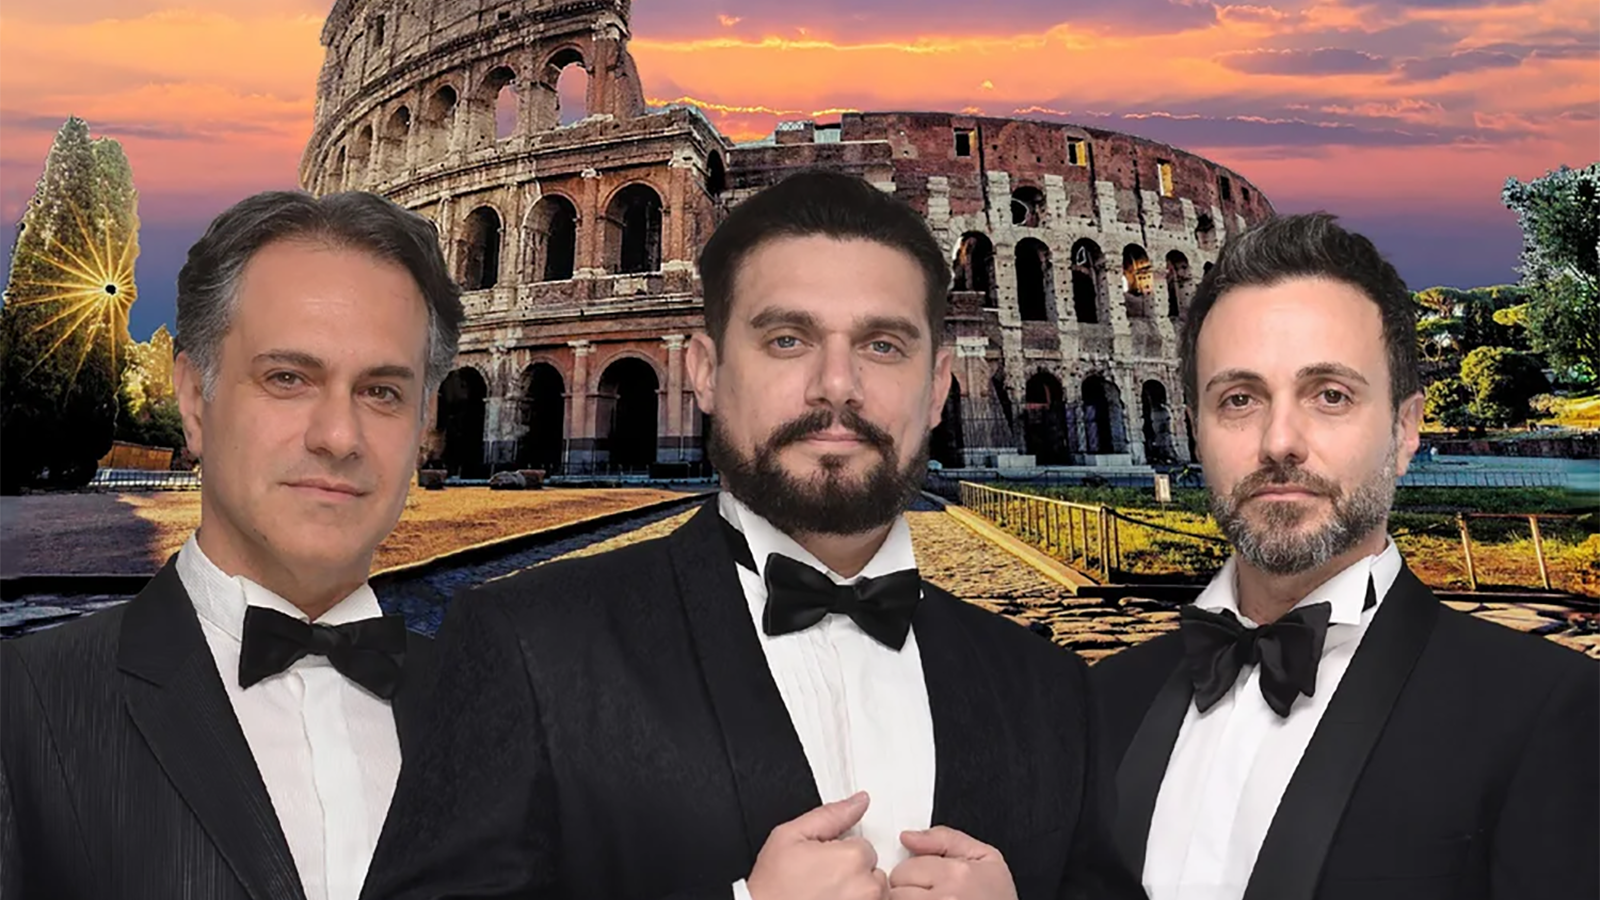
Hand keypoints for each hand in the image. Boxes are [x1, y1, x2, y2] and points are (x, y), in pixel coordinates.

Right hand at [747, 791, 888, 899]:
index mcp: (852, 859)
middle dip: (851, 873)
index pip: (862, 845)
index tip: (821, 864)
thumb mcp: (791, 836)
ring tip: (826, 897)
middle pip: (871, 869)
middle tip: (821, 881)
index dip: (839, 853)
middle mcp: (867, 888)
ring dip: (856, 894)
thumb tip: (858, 801)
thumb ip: (831, 815)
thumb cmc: (773, 888)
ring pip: (873, 893)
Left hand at [888, 826, 1017, 899]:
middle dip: (907, 890)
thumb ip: (945, 839)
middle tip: (928, 894)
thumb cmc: (999, 899)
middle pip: (896, 889)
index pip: (905, 868)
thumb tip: (908, 837)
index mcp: (957, 874)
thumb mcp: (986, 858)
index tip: (930, 881)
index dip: (915, 874)